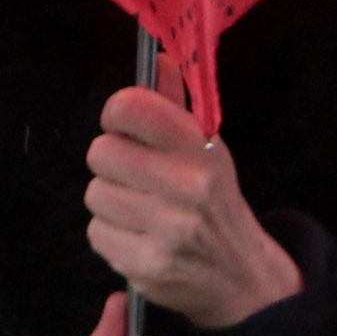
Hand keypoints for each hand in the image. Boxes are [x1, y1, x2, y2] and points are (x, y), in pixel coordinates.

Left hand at [85, 67, 301, 329]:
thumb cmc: (214, 203)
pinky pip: (96, 233)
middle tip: (135, 177)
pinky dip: (110, 235)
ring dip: (110, 202)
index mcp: (201, 149)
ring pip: (95, 194)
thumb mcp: (207, 150)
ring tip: (140, 210)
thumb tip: (159, 58)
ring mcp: (168, 228)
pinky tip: (138, 237)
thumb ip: (175, 106)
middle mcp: (188, 185)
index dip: (117, 114)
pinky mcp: (147, 265)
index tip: (125, 128)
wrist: (240, 277)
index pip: (131, 107)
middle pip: (101, 152)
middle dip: (111, 164)